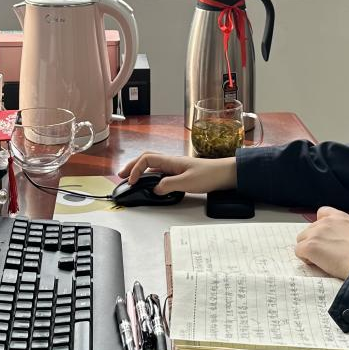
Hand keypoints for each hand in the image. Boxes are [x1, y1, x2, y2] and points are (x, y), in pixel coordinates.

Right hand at [117, 152, 236, 194]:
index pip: (146, 159)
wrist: (227, 174)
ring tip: (132, 179)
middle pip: (146, 159)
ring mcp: (176, 167)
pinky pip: (161, 172)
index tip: (131, 182)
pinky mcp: (182, 173)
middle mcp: (172, 162)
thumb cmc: (210, 175)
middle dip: (132, 166)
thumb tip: (156, 190)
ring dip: (141, 171)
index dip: (135, 169)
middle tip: (121, 175)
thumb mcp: (187, 182)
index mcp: (171, 161)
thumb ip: (169, 185)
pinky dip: (151, 176)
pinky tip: (151, 183)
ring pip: (153, 165)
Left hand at [295, 206, 348, 279]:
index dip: (320, 226)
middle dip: (314, 241)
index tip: (326, 238)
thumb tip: (337, 242)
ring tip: (323, 260)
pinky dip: (306, 259)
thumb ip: (343, 231)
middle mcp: (325, 222)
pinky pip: (299, 252)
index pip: (322, 212)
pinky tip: (318, 264)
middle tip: (326, 254)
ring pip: (301, 240)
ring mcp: (315, 233)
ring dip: (308, 250)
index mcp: (339, 217)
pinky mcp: (309, 246)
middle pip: (308, 230)